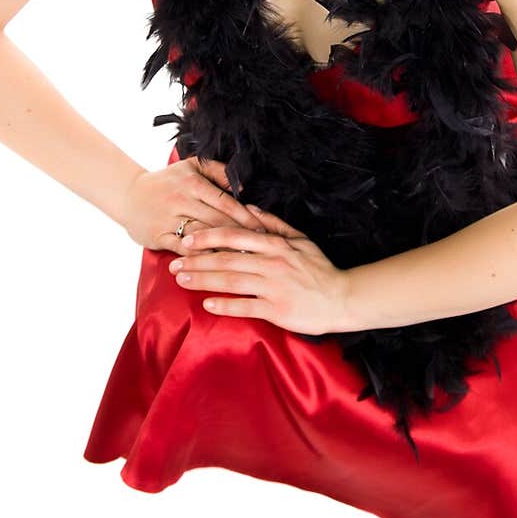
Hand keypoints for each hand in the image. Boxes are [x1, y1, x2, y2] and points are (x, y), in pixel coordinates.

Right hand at [120, 156, 267, 251]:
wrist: (129, 194)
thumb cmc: (167, 182)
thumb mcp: (191, 167)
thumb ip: (218, 171)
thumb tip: (242, 186)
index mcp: (193, 183)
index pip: (226, 202)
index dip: (246, 217)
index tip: (264, 230)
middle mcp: (182, 200)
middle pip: (218, 221)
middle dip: (242, 237)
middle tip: (262, 251)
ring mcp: (170, 218)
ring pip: (203, 237)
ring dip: (225, 249)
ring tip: (245, 261)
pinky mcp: (159, 235)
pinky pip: (183, 249)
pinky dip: (199, 258)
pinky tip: (215, 267)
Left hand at [166, 205, 350, 335]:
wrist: (343, 297)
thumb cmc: (320, 269)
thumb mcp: (301, 239)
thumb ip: (274, 223)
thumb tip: (248, 208)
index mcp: (276, 245)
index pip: (235, 237)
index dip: (208, 237)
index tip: (187, 239)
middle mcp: (272, 263)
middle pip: (226, 260)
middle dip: (197, 261)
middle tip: (173, 263)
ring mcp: (274, 286)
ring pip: (231, 281)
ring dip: (204, 281)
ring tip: (181, 281)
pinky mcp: (277, 310)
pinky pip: (246, 307)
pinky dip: (225, 305)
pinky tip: (206, 304)